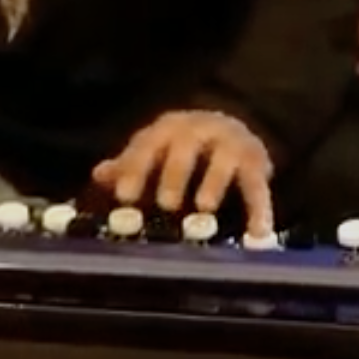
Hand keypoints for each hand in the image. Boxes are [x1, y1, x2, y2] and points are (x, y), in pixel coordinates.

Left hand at [92, 108, 274, 239]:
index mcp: (167, 129)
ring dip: (213, 182)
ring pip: (222, 160)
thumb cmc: (183, 146)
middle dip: (174, 174)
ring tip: (205, 207)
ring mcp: (229, 143)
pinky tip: (258, 233)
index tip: (125, 196)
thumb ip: (131, 164)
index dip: (135, 169)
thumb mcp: (157, 148)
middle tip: (166, 203)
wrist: (233, 124)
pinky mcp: (256, 161)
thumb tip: (99, 175)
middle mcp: (198, 130)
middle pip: (184, 148)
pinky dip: (259, 210)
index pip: (147, 145)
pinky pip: (257, 186)